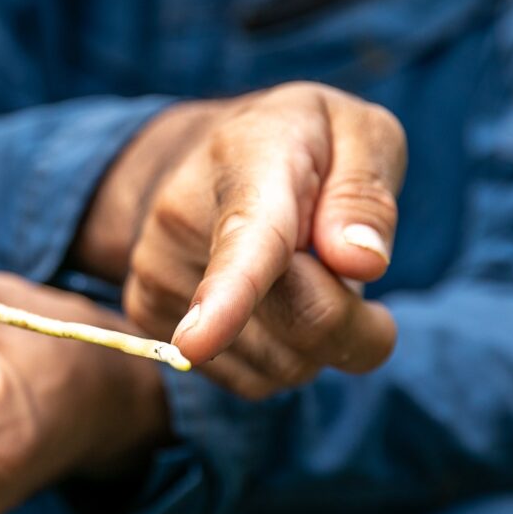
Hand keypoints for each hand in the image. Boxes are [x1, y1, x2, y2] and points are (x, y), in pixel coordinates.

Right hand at [78, 82, 404, 397]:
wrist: (199, 156)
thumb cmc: (300, 145)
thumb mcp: (358, 132)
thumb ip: (367, 192)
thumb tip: (360, 263)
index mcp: (249, 163)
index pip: (244, 243)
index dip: (226, 300)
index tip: (197, 343)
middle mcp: (182, 222)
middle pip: (301, 322)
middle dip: (355, 319)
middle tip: (355, 266)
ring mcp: (155, 276)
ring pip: (280, 366)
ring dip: (313, 338)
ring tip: (298, 272)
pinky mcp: (146, 318)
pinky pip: (250, 380)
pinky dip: (280, 354)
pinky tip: (267, 302)